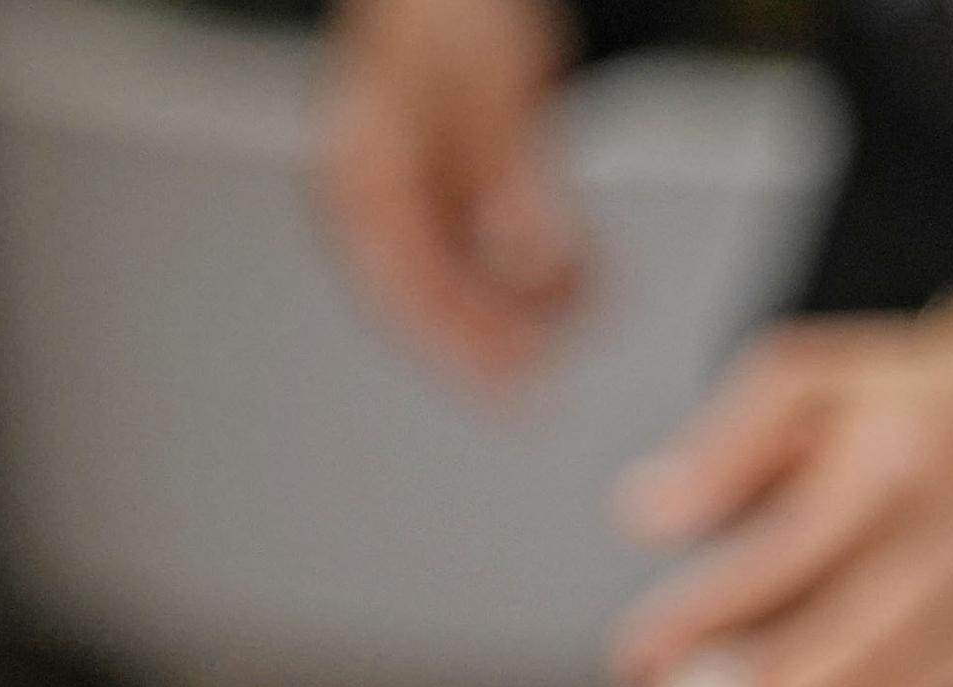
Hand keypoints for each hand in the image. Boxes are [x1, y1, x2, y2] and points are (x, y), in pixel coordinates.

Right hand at [319, 0, 591, 391]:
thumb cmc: (448, 4)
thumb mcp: (485, 82)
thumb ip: (503, 172)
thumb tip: (523, 258)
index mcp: (358, 179)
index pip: (402, 288)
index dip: (456, 347)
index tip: (512, 383)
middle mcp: (378, 202)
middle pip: (436, 298)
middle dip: (499, 334)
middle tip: (557, 361)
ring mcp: (417, 198)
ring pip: (475, 278)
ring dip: (533, 301)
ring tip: (594, 301)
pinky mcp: (459, 188)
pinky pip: (501, 247)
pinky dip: (547, 265)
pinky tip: (593, 274)